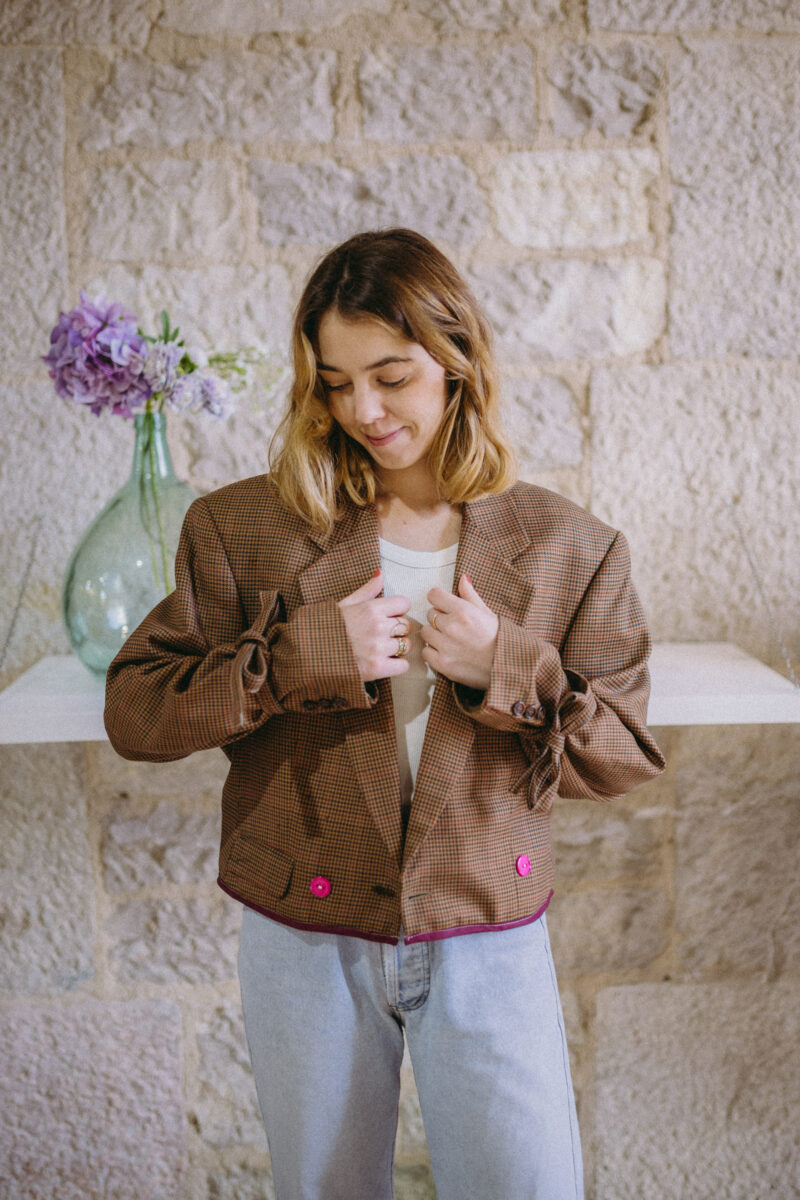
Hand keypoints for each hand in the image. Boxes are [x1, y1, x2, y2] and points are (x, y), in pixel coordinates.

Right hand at [338, 570, 411, 681]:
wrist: (310, 653)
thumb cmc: (327, 627)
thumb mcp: (346, 604)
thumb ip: (367, 590)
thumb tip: (380, 573)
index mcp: (370, 609)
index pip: (403, 604)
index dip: (397, 610)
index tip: (388, 616)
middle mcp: (377, 627)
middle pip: (407, 625)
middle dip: (398, 630)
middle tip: (383, 635)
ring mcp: (378, 649)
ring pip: (406, 646)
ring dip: (398, 648)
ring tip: (382, 649)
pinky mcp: (377, 668)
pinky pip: (403, 666)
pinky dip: (397, 666)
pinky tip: (385, 663)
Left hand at [421, 573, 498, 689]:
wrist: (508, 666)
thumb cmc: (500, 639)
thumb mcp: (487, 612)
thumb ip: (470, 595)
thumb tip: (463, 578)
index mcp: (463, 611)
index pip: (434, 595)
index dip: (439, 600)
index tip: (444, 606)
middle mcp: (451, 627)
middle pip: (430, 614)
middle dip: (440, 618)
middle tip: (454, 627)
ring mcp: (445, 646)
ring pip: (426, 632)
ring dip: (435, 635)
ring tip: (450, 640)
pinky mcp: (442, 664)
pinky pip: (426, 652)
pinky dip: (433, 652)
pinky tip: (447, 652)